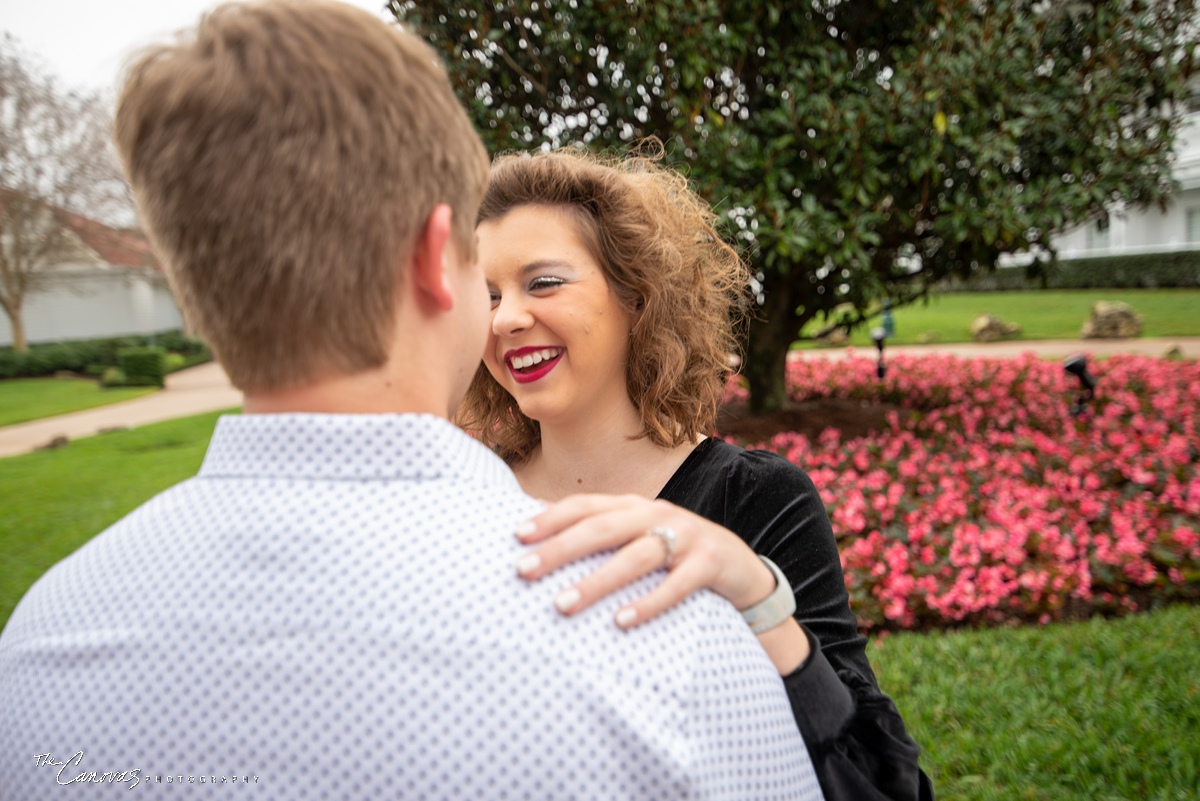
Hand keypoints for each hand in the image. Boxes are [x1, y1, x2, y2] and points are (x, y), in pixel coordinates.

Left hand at [513, 494, 777, 628]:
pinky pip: (677, 585)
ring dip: (597, 581)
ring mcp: (686, 536)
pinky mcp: (709, 564)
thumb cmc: (674, 554)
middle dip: (560, 549)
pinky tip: (621, 622)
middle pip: (602, 529)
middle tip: (523, 571)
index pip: (585, 506)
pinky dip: (648, 603)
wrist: (741, 566)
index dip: (551, 518)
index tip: (515, 537)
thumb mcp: (637, 536)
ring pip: (636, 557)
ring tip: (562, 605)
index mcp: (634, 506)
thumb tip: (537, 529)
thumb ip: (598, 531)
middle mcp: (657, 514)